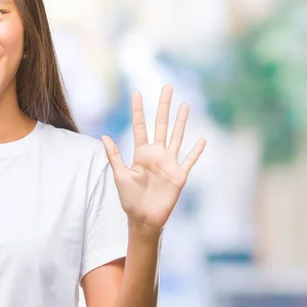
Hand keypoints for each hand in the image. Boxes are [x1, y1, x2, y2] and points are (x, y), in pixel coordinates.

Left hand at [101, 85, 205, 237]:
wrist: (144, 219)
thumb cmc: (129, 199)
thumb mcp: (120, 176)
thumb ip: (114, 156)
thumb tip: (104, 136)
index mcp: (141, 153)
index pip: (140, 126)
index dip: (138, 109)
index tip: (136, 92)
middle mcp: (156, 154)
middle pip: (161, 124)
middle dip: (164, 106)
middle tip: (167, 87)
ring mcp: (169, 163)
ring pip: (177, 136)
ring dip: (181, 121)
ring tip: (185, 105)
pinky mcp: (180, 175)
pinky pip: (190, 160)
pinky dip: (196, 151)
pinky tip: (202, 139)